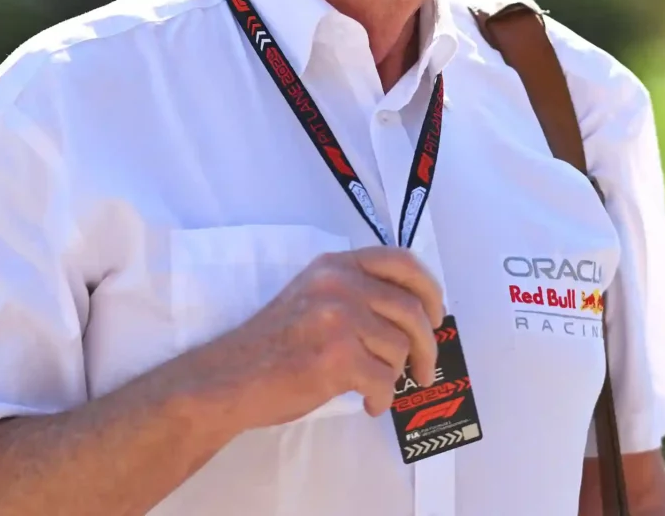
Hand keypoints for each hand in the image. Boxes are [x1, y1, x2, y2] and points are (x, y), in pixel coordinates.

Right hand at [205, 246, 445, 425]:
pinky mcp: (335, 358)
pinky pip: (383, 381)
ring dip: (395, 374)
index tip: (435, 316)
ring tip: (375, 386)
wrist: (229, 379)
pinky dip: (381, 398)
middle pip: (411, 310)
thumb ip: (355, 292)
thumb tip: (413, 313)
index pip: (402, 262)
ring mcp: (337, 319)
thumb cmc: (272, 344)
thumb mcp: (312, 296)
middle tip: (423, 370)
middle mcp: (338, 285)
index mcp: (335, 266)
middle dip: (427, 346)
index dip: (429, 290)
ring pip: (400, 348)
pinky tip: (367, 402)